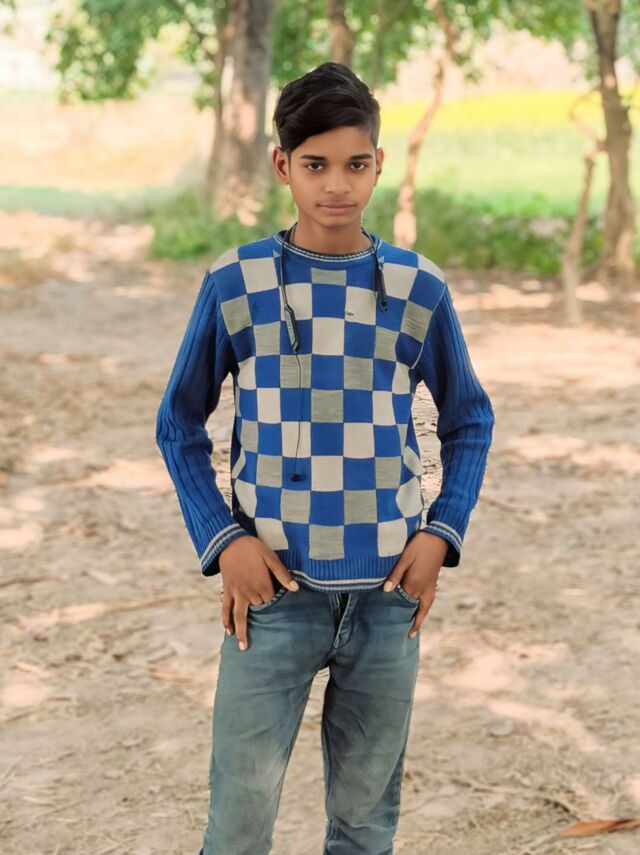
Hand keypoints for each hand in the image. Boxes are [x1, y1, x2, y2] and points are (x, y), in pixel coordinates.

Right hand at [218, 536, 298, 651]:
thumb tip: (295, 589)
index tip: (280, 604)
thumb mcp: (271, 558)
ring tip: (243, 647)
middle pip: (258, 611)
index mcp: (262, 585)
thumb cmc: (253, 548)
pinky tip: (228, 630)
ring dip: (241, 632)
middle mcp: (248, 593)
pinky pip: (225, 608)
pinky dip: (226, 620)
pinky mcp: (227, 590)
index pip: (271, 602)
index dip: (276, 603)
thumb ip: (282, 574)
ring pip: (238, 616)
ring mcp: (236, 593)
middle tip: (265, 634)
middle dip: (262, 619)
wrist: (230, 542)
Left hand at [382, 531, 446, 637]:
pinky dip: (423, 610)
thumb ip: (395, 574)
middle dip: (408, 621)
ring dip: (417, 618)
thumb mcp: (404, 558)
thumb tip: (386, 591)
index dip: (394, 612)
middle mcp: (423, 589)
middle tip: (400, 634)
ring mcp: (430, 587)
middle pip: (413, 609)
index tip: (386, 623)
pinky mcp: (433, 583)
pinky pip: (428, 602)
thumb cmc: (419, 546)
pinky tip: (420, 609)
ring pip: (423, 608)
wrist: (440, 538)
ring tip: (412, 628)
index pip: (402, 604)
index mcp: (414, 584)